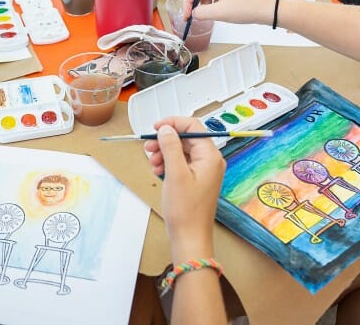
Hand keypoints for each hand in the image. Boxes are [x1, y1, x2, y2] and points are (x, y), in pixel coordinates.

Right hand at [143, 118, 224, 257]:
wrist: (189, 236)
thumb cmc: (186, 210)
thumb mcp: (175, 174)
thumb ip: (171, 147)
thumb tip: (166, 129)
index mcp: (210, 156)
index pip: (193, 126)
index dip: (173, 123)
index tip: (156, 127)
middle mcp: (210, 160)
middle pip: (186, 138)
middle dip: (165, 140)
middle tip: (149, 147)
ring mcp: (204, 170)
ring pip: (181, 150)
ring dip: (164, 152)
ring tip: (152, 163)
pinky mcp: (196, 179)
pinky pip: (181, 162)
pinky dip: (168, 163)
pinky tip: (158, 170)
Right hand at [182, 0, 272, 24]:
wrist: (267, 10)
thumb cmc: (249, 7)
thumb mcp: (220, 12)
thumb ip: (201, 12)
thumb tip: (192, 13)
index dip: (187, 1)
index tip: (186, 14)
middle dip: (195, 3)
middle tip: (191, 17)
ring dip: (203, 5)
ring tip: (206, 15)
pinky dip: (211, 5)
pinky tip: (214, 12)